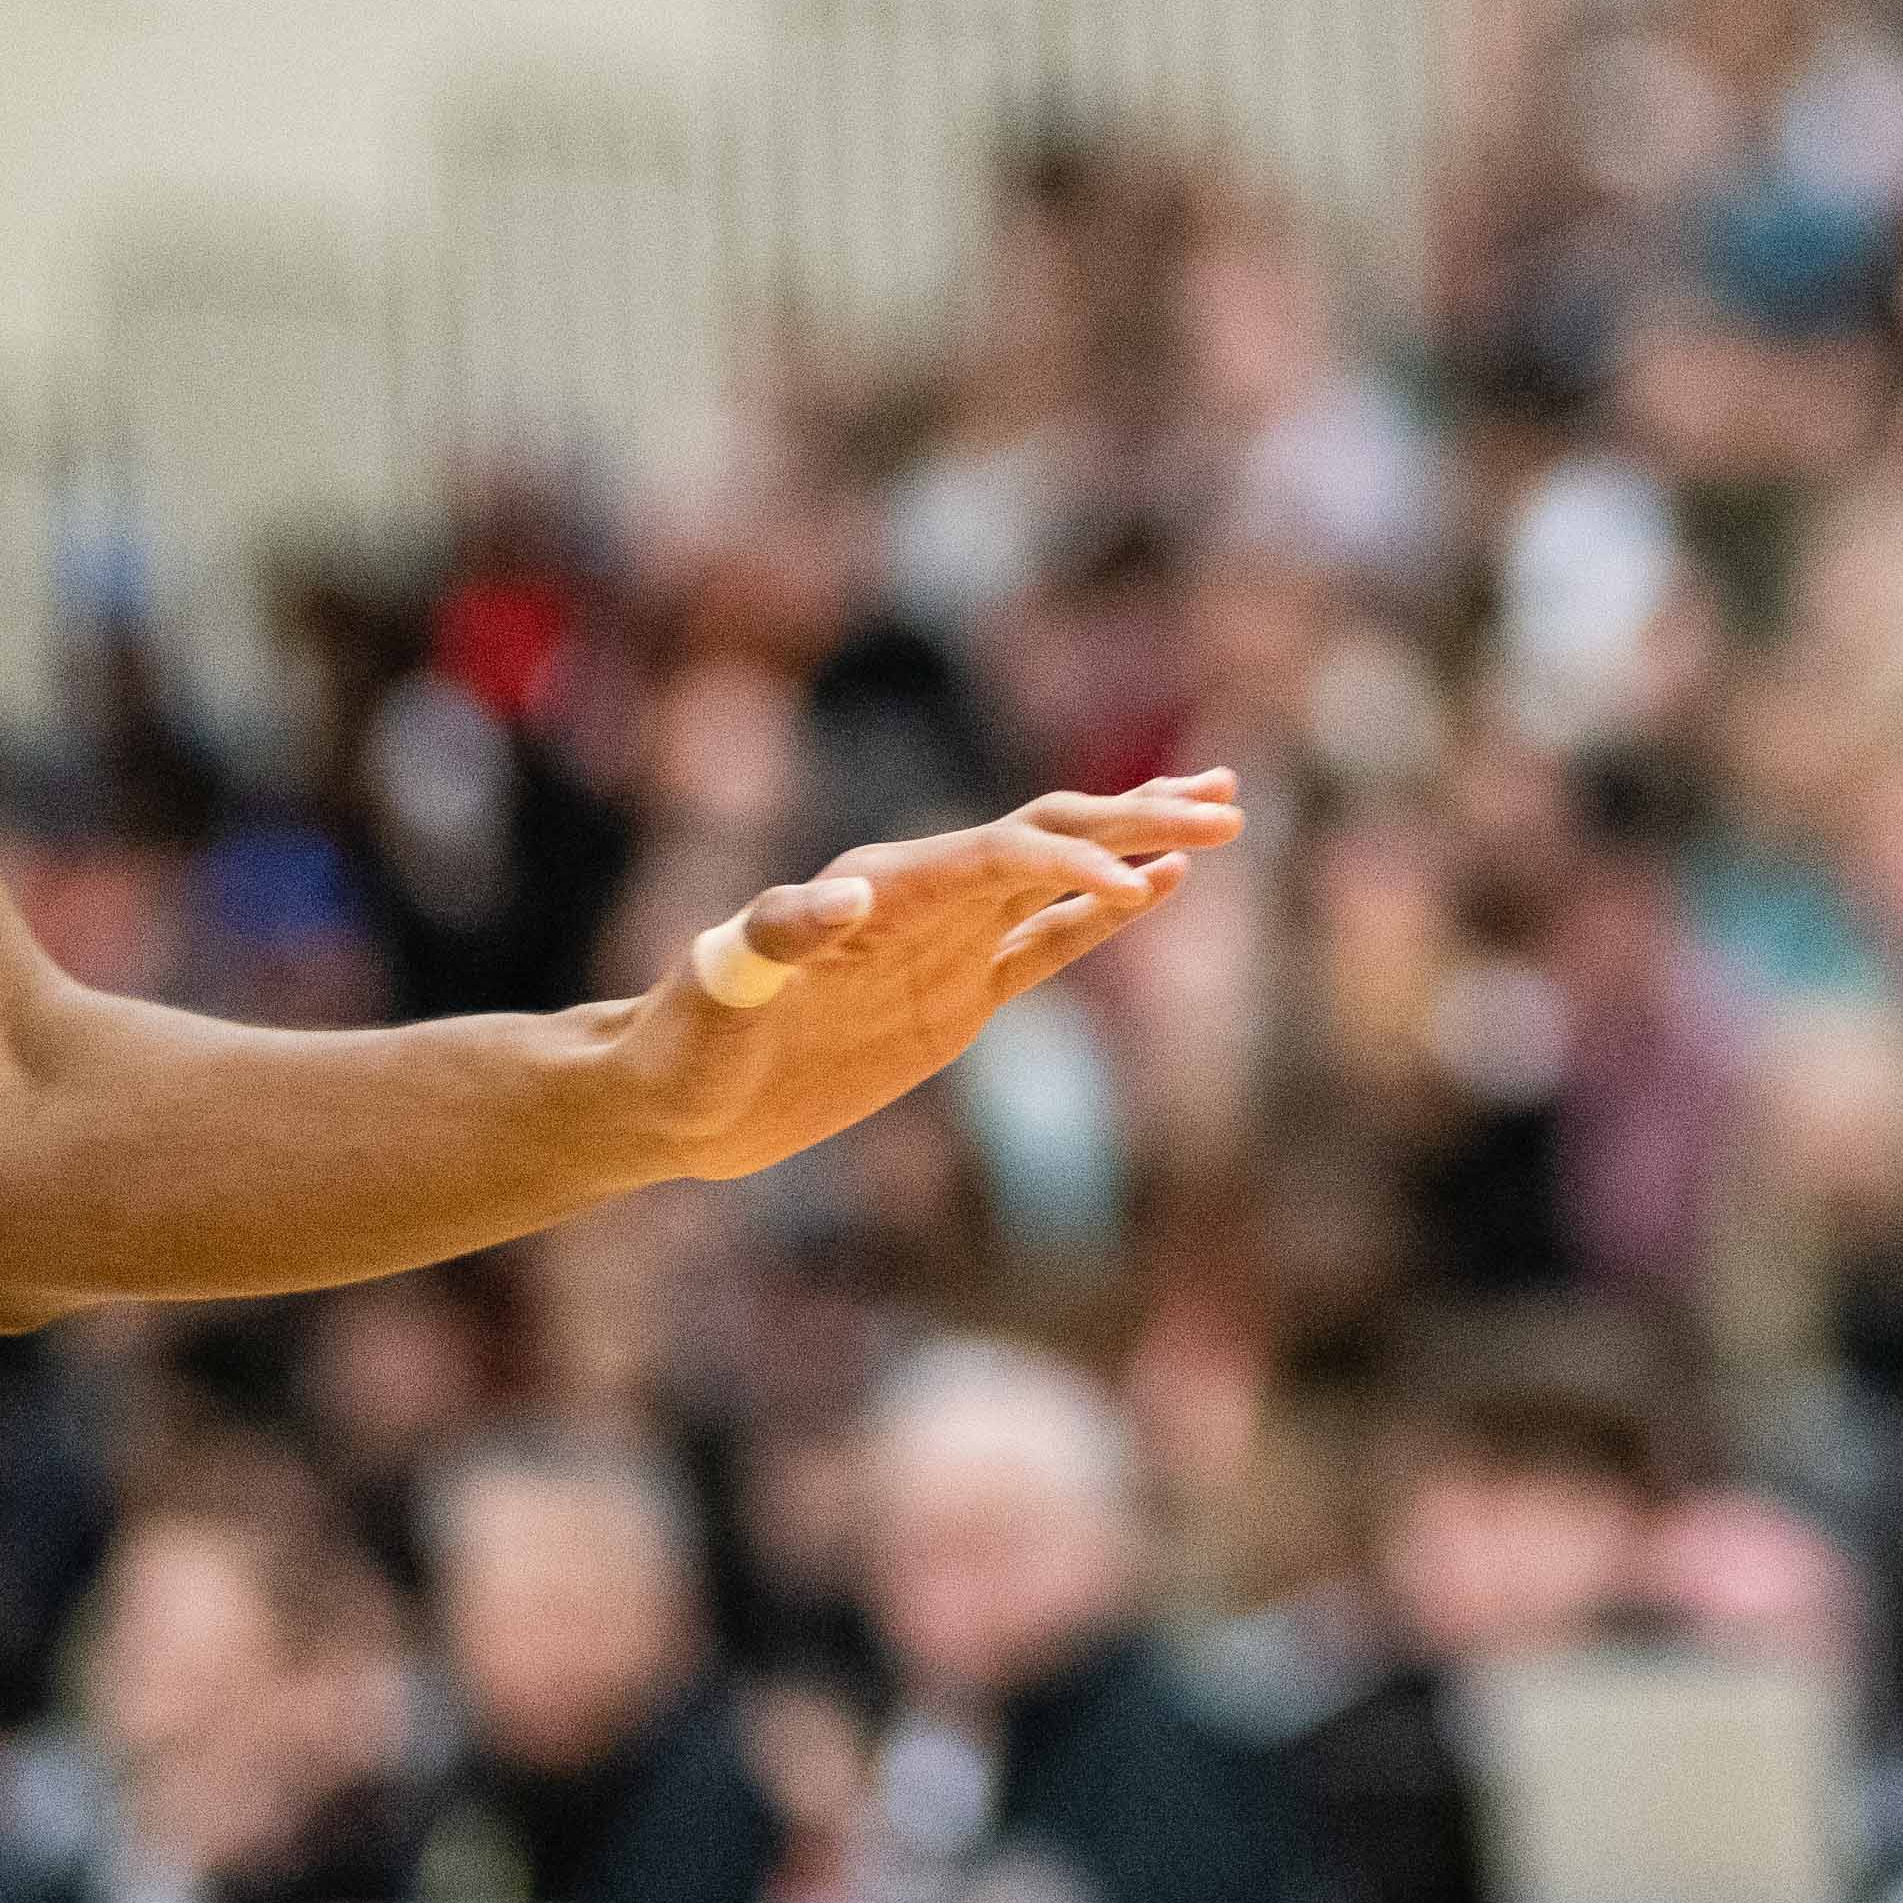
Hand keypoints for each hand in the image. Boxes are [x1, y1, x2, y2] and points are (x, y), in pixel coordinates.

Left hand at [605, 777, 1237, 1184]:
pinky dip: (1106, 912)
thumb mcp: (720, 994)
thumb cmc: (686, 1045)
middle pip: (1050, 837)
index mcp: (880, 888)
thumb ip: (775, 936)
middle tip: (1227, 799)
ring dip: (1140, 842)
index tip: (1143, 878)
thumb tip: (845, 896)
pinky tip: (1162, 887)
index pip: (998, 855)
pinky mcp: (959, 996)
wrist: (676, 1102)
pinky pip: (1050, 943)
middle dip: (1136, 818)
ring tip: (1222, 811)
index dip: (1072, 858)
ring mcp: (949, 945)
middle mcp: (924, 899)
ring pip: (1065, 877)